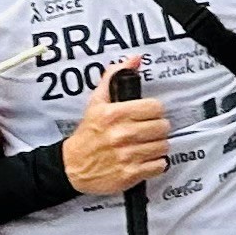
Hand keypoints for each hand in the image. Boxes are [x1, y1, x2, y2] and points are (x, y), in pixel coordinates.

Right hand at [60, 79, 171, 195]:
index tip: (148, 114)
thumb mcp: (96, 102)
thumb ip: (114, 77)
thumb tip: (134, 59)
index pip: (155, 107)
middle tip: (148, 130)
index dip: (154, 110)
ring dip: (157, 146)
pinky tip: (144, 159)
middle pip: (162, 127)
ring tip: (146, 145)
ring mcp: (127, 156)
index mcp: (114, 114)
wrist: (72, 166)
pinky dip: (155, 163)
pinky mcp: (130, 174)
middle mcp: (121, 135)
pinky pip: (159, 166)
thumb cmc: (88, 133)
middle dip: (157, 128)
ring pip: (163, 146)